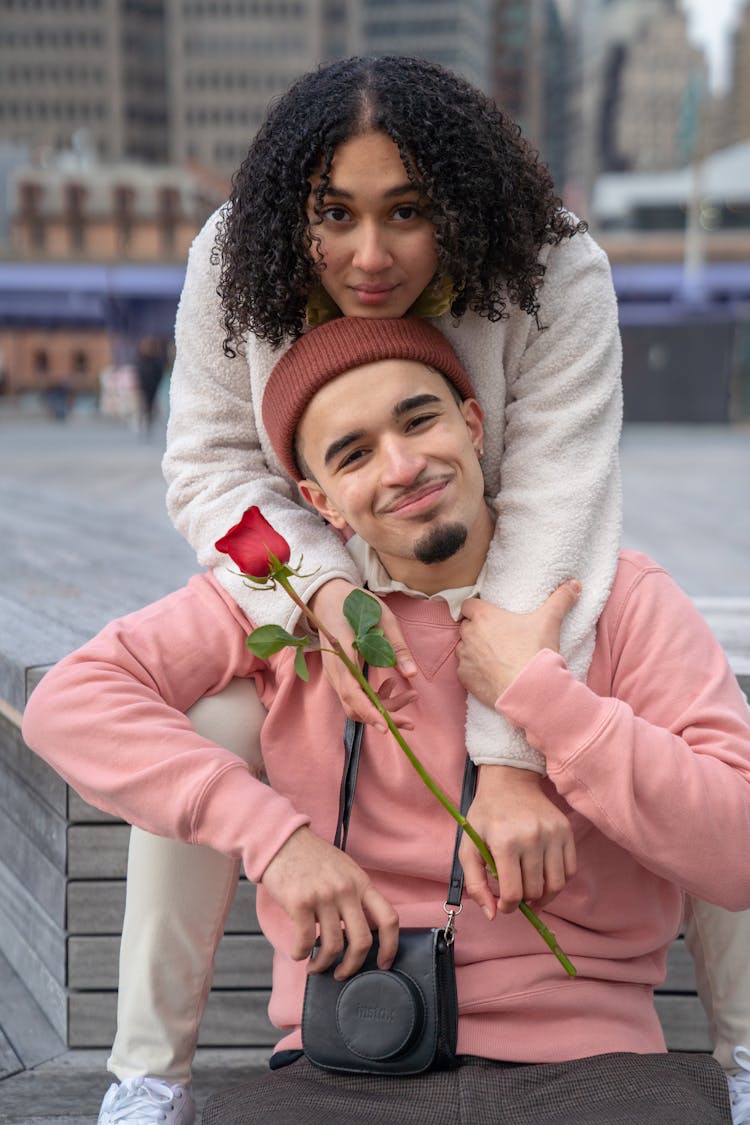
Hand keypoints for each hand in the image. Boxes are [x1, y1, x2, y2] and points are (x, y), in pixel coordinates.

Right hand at [260, 827, 399, 978]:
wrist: (281, 840)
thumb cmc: (312, 858)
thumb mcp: (344, 870)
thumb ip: (355, 895)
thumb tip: (361, 931)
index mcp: (361, 882)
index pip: (389, 918)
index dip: (391, 947)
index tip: (384, 964)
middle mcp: (346, 890)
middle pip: (363, 941)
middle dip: (353, 965)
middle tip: (342, 973)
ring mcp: (324, 896)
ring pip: (333, 945)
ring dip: (323, 964)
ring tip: (315, 966)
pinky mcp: (300, 902)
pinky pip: (305, 940)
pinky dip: (301, 953)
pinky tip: (298, 953)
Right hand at [309, 579, 418, 730]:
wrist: (327, 598)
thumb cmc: (355, 603)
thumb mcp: (383, 617)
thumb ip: (396, 646)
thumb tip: (412, 674)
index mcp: (342, 653)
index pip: (352, 692)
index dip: (369, 711)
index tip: (386, 726)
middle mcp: (334, 670)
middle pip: (355, 707)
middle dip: (384, 716)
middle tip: (411, 720)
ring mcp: (335, 675)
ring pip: (356, 705)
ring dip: (383, 708)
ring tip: (410, 696)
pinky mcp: (340, 677)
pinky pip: (355, 697)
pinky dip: (375, 699)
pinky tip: (391, 684)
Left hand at [457, 580, 581, 705]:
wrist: (529, 689)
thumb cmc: (535, 652)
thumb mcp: (549, 621)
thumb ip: (560, 599)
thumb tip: (574, 585)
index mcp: (484, 616)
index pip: (468, 605)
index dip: (476, 609)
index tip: (487, 615)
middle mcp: (469, 634)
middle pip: (466, 626)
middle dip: (477, 630)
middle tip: (495, 637)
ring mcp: (465, 657)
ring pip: (463, 648)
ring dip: (473, 650)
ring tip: (493, 656)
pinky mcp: (465, 677)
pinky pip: (464, 670)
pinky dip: (473, 670)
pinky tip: (489, 673)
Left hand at [459, 766, 576, 917]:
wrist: (510, 781)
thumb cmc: (487, 816)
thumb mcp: (468, 846)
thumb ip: (475, 883)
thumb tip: (492, 915)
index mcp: (505, 842)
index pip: (513, 893)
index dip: (508, 907)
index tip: (503, 904)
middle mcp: (532, 838)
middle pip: (535, 891)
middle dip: (524, 899)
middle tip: (515, 892)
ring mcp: (553, 834)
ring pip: (556, 886)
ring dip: (543, 896)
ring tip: (531, 891)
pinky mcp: (566, 831)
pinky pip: (570, 870)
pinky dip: (559, 881)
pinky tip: (544, 877)